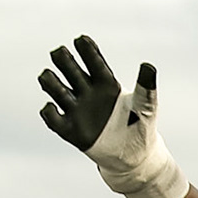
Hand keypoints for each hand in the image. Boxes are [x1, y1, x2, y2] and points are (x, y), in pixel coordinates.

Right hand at [38, 36, 187, 197]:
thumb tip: (148, 65)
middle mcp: (87, 91)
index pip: (92, 59)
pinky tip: (53, 107)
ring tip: (50, 78)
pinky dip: (48, 111)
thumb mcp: (146, 107)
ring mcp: (77, 109)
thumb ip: (146, 87)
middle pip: (68, 67)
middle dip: (62, 59)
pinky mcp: (71, 130)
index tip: (81, 40)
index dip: (85, 49)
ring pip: (55, 87)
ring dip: (50, 81)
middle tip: (59, 53)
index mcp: (105, 82)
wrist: (134, 158)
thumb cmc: (140, 127)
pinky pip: (52, 118)